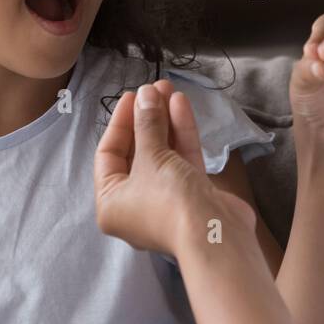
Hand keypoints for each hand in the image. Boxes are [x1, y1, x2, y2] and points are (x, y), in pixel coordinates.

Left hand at [94, 80, 254, 257]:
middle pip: (136, 152)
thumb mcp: (152, 157)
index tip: (133, 95)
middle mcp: (135, 203)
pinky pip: (181, 160)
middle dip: (146, 118)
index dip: (120, 122)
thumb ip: (146, 123)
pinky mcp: (192, 195)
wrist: (215, 234)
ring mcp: (166, 199)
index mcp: (111, 203)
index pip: (108, 155)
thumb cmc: (168, 200)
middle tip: (154, 89)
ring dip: (164, 121)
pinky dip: (181, 135)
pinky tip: (182, 105)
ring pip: (162, 153)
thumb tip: (145, 94)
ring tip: (169, 89)